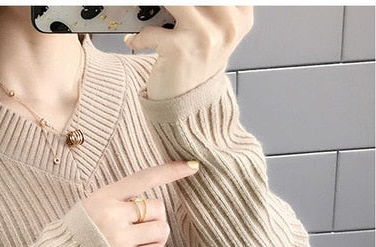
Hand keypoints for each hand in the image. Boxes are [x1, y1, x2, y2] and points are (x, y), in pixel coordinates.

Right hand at [81, 160, 198, 246]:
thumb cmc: (72, 240)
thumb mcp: (87, 210)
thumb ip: (114, 204)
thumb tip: (146, 206)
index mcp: (103, 197)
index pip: (142, 179)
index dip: (170, 172)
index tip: (193, 166)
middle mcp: (113, 215)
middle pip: (158, 209)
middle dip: (155, 220)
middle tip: (140, 232)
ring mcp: (119, 239)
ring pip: (161, 231)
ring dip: (156, 239)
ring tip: (138, 245)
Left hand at [124, 6, 253, 99]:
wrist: (190, 107)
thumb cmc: (196, 66)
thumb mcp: (214, 33)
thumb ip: (206, 9)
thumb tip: (171, 2)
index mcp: (240, 17)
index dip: (198, 0)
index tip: (181, 7)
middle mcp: (227, 25)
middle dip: (171, 4)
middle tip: (163, 8)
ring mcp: (204, 37)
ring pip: (174, 2)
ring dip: (153, 6)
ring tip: (146, 10)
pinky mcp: (179, 49)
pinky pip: (150, 30)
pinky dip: (138, 36)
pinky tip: (135, 41)